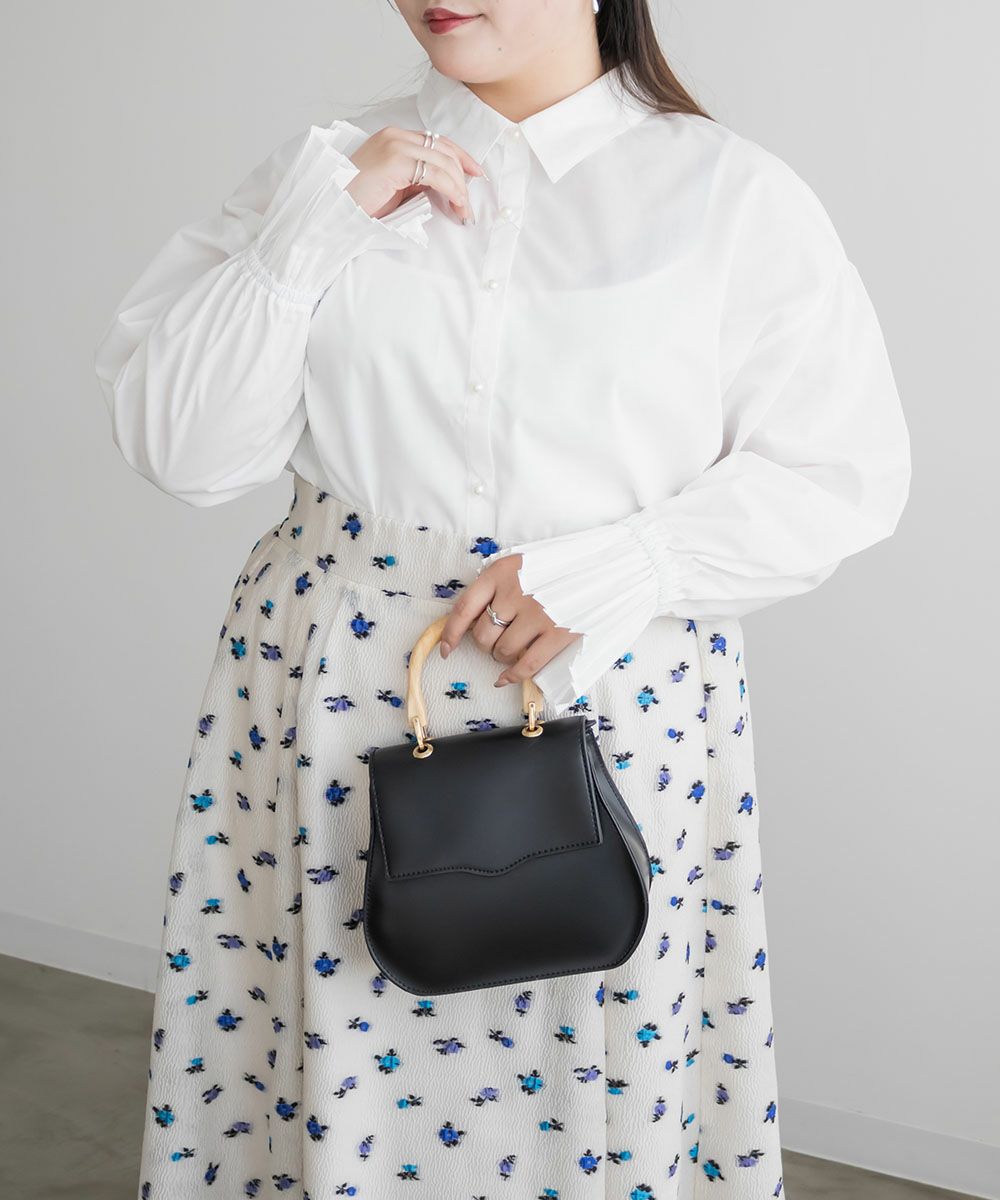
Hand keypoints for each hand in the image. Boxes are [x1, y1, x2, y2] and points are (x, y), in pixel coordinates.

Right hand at [345, 126, 485, 225]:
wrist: (334, 209)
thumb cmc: (360, 203)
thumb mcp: (394, 186)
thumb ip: (416, 180)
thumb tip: (444, 188)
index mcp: (394, 137)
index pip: (437, 141)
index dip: (461, 157)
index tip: (476, 174)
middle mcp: (396, 135)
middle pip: (445, 150)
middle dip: (464, 176)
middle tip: (469, 204)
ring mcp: (396, 145)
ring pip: (444, 162)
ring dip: (459, 189)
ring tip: (463, 211)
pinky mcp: (397, 160)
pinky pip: (436, 174)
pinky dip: (451, 191)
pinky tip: (455, 205)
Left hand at [439, 555, 581, 687]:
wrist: (610, 566)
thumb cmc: (565, 566)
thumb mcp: (525, 564)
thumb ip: (499, 586)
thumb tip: (473, 622)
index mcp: (502, 572)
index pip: (464, 607)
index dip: (452, 633)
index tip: (447, 648)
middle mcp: (515, 592)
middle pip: (483, 634)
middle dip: (487, 644)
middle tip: (500, 640)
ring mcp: (537, 614)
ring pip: (503, 651)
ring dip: (504, 657)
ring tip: (517, 647)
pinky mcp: (558, 633)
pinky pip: (526, 664)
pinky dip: (513, 675)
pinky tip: (506, 678)